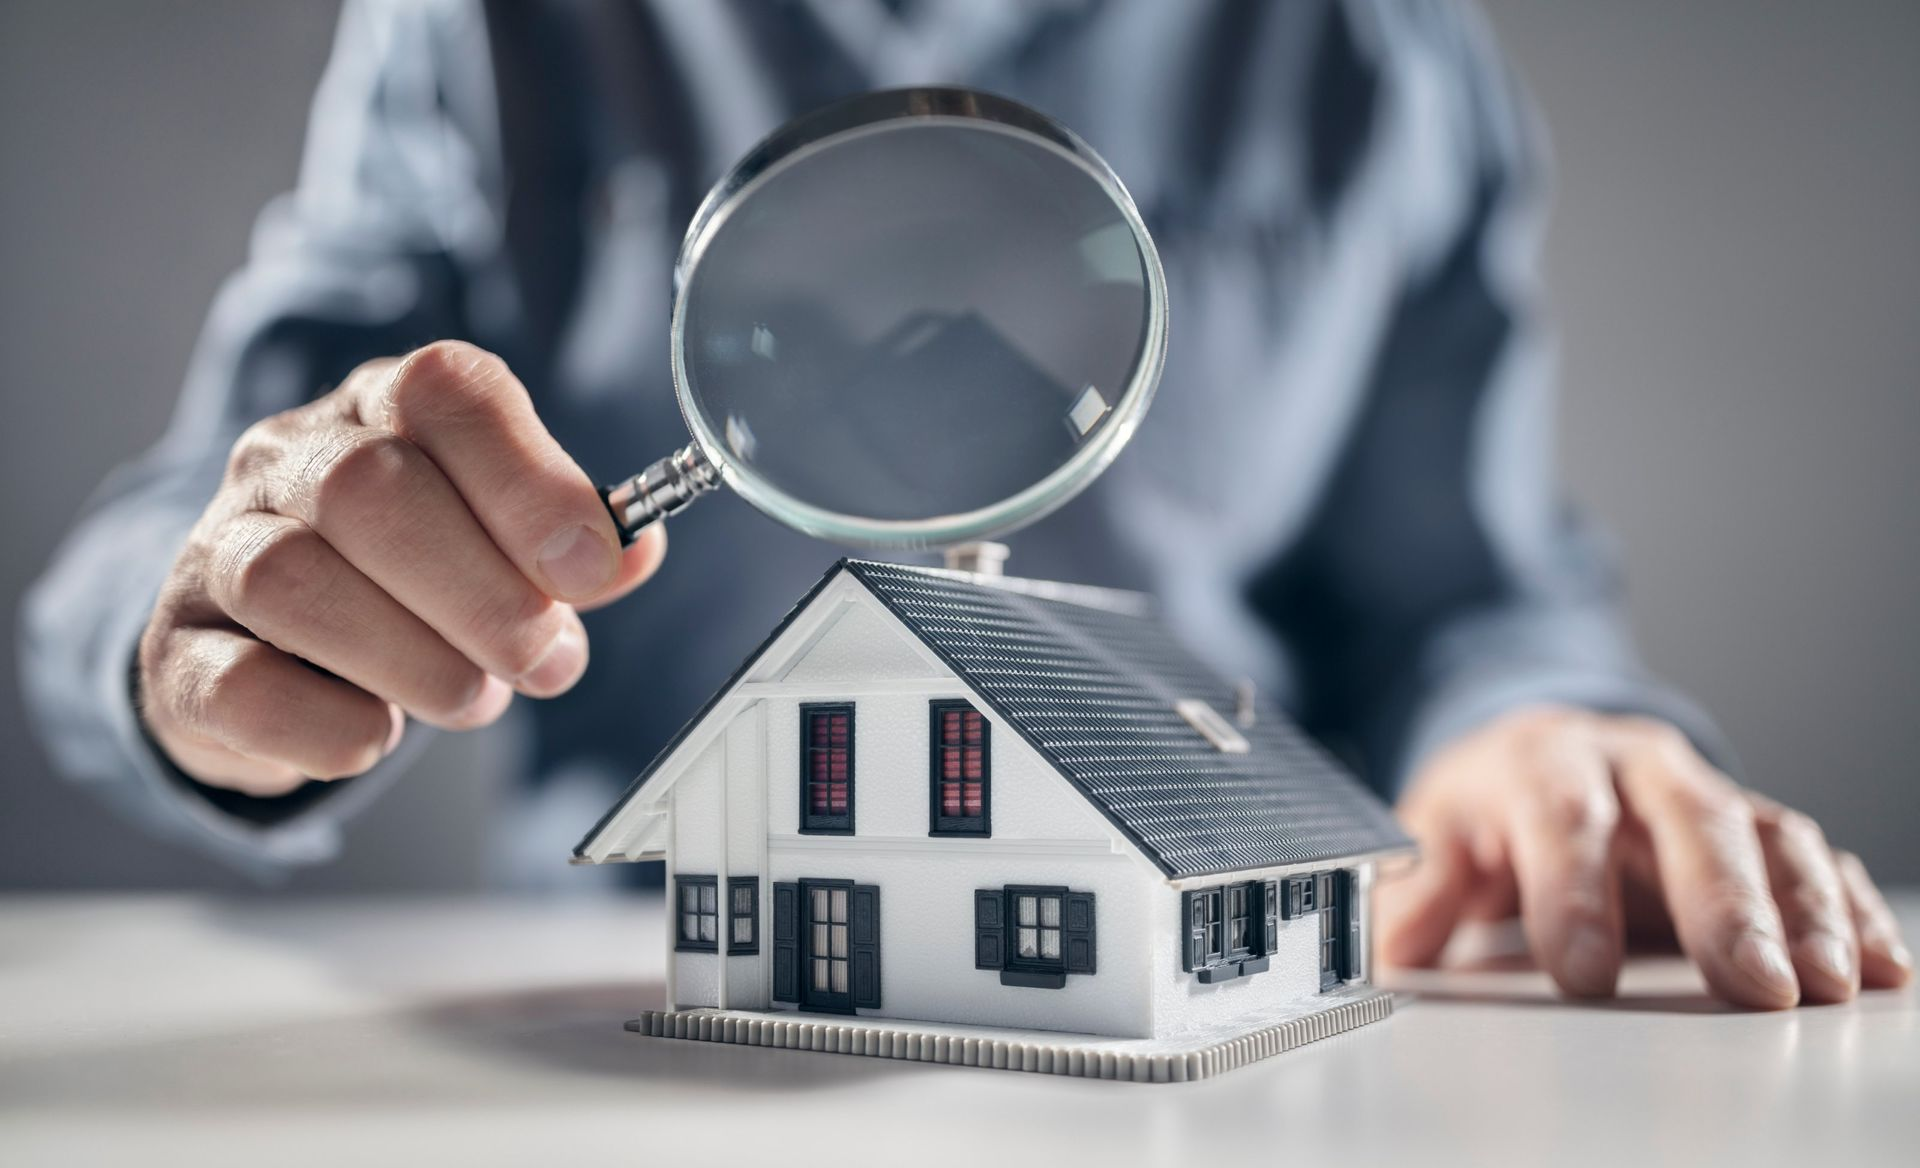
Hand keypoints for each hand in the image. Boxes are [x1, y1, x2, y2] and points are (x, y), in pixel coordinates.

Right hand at [138, 342, 665, 794]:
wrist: (273, 646)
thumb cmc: (410, 579)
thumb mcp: (501, 541)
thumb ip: (570, 546)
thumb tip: (632, 552)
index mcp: (384, 408)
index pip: (446, 393)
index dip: (530, 483)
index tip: (592, 570)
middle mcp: (288, 458)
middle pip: (369, 490)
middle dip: (482, 594)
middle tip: (544, 662)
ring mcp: (216, 549)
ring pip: (293, 580)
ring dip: (413, 659)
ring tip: (472, 697)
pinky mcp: (177, 654)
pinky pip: (238, 685)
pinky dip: (327, 724)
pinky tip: (377, 734)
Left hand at [1377, 705, 1911, 1006]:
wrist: (1538, 751)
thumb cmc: (1490, 803)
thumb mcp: (1437, 829)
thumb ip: (1419, 885)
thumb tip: (1391, 940)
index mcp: (1545, 761)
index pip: (1560, 816)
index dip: (1573, 892)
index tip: (1583, 973)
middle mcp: (1635, 766)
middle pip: (1686, 820)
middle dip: (1722, 903)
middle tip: (1750, 982)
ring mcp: (1702, 792)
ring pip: (1764, 835)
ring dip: (1802, 912)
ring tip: (1824, 984)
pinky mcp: (1752, 828)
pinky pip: (1813, 860)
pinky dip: (1849, 909)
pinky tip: (1875, 965)